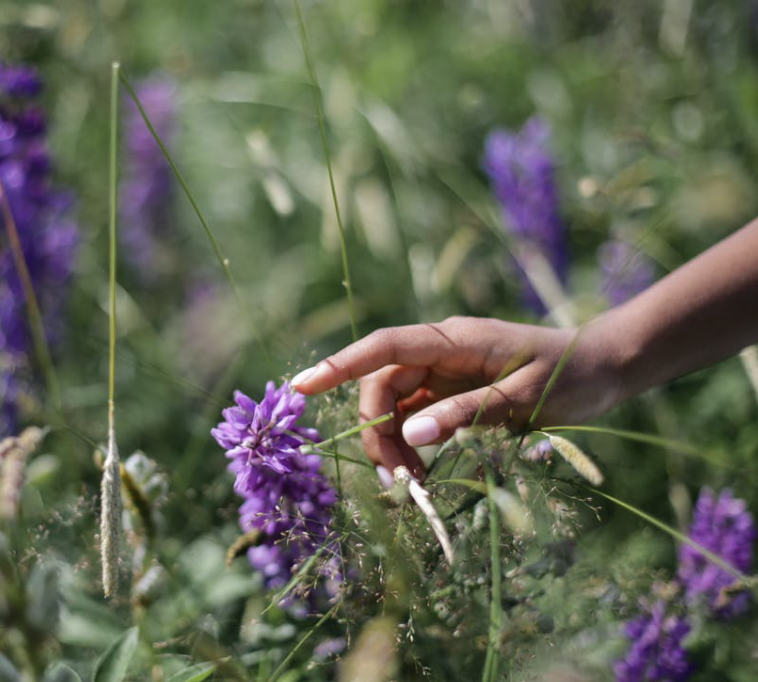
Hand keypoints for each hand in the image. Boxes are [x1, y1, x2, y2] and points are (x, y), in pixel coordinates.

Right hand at [292, 317, 625, 479]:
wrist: (608, 367)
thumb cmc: (574, 375)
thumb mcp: (525, 398)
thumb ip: (467, 413)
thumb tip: (411, 435)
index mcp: (454, 340)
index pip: (384, 348)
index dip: (340, 366)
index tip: (301, 387)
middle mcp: (441, 353)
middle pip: (383, 386)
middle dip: (377, 431)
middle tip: (399, 481)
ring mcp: (446, 374)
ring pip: (395, 406)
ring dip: (393, 444)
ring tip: (413, 485)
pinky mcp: (454, 394)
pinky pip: (416, 418)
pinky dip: (412, 446)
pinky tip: (424, 473)